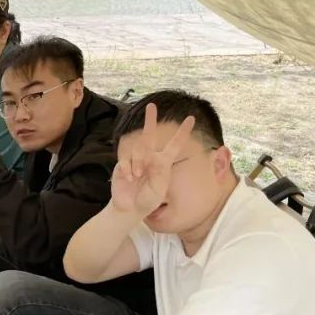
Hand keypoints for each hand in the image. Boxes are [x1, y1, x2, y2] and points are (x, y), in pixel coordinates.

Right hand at [111, 103, 194, 217]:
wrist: (129, 208)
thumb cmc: (148, 200)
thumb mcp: (159, 188)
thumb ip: (159, 172)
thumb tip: (153, 157)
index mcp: (163, 163)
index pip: (174, 145)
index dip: (182, 132)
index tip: (191, 119)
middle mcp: (149, 158)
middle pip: (149, 135)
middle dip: (150, 119)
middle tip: (151, 105)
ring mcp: (135, 160)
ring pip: (138, 151)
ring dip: (138, 164)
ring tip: (137, 177)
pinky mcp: (122, 165)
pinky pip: (126, 161)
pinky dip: (128, 170)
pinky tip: (129, 179)